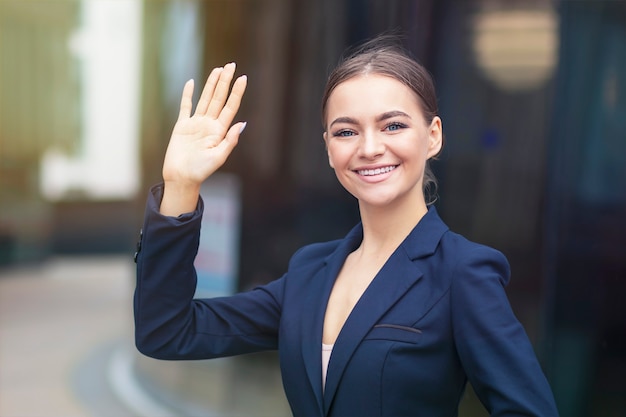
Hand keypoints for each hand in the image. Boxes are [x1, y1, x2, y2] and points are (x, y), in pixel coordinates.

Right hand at [160, 63, 246, 215]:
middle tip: (231, 65)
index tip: (243, 78)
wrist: (181, 177)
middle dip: (225, 82)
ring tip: (218, 69)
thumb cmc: (200, 171)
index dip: (236, 92)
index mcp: (219, 131)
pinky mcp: (182, 126)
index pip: (230, 107)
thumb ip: (230, 140)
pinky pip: (185, 107)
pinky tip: (192, 83)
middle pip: (219, 98)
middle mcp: (209, 124)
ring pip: (205, 99)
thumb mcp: (218, 157)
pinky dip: (188, 94)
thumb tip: (242, 123)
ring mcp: (196, 124)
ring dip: (212, 84)